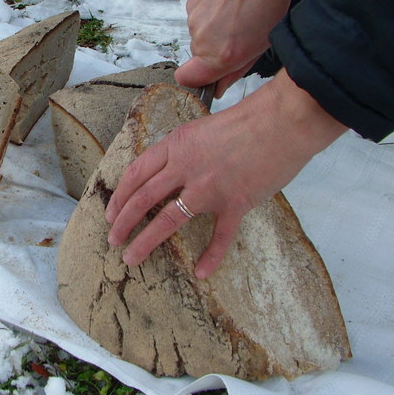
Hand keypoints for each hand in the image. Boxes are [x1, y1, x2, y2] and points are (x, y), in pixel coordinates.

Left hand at [105, 71, 346, 277]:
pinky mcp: (235, 204)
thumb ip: (180, 151)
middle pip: (143, 199)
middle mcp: (185, 168)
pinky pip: (219, 237)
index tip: (111, 214)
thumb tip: (164, 173)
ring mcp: (209, 188)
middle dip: (123, 223)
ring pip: (168, 220)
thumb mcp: (199, 129)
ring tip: (131, 258)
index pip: (136, 174)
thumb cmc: (245, 122)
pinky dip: (210, 257)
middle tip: (112, 240)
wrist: (282, 122)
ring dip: (145, 242)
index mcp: (175, 146)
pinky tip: (201, 272)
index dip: (120, 197)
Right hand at [176, 0, 297, 97]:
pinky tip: (228, 5)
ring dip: (215, 34)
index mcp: (221, 56)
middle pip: (199, 59)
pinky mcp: (191, 5)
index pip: (187, 80)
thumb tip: (219, 87)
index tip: (213, 75)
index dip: (200, 80)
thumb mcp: (262, 43)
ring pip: (200, 39)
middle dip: (216, 54)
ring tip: (237, 17)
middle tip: (240, 37)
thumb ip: (236, 70)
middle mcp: (201, 41)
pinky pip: (198, 22)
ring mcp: (193, 22)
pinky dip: (211, 18)